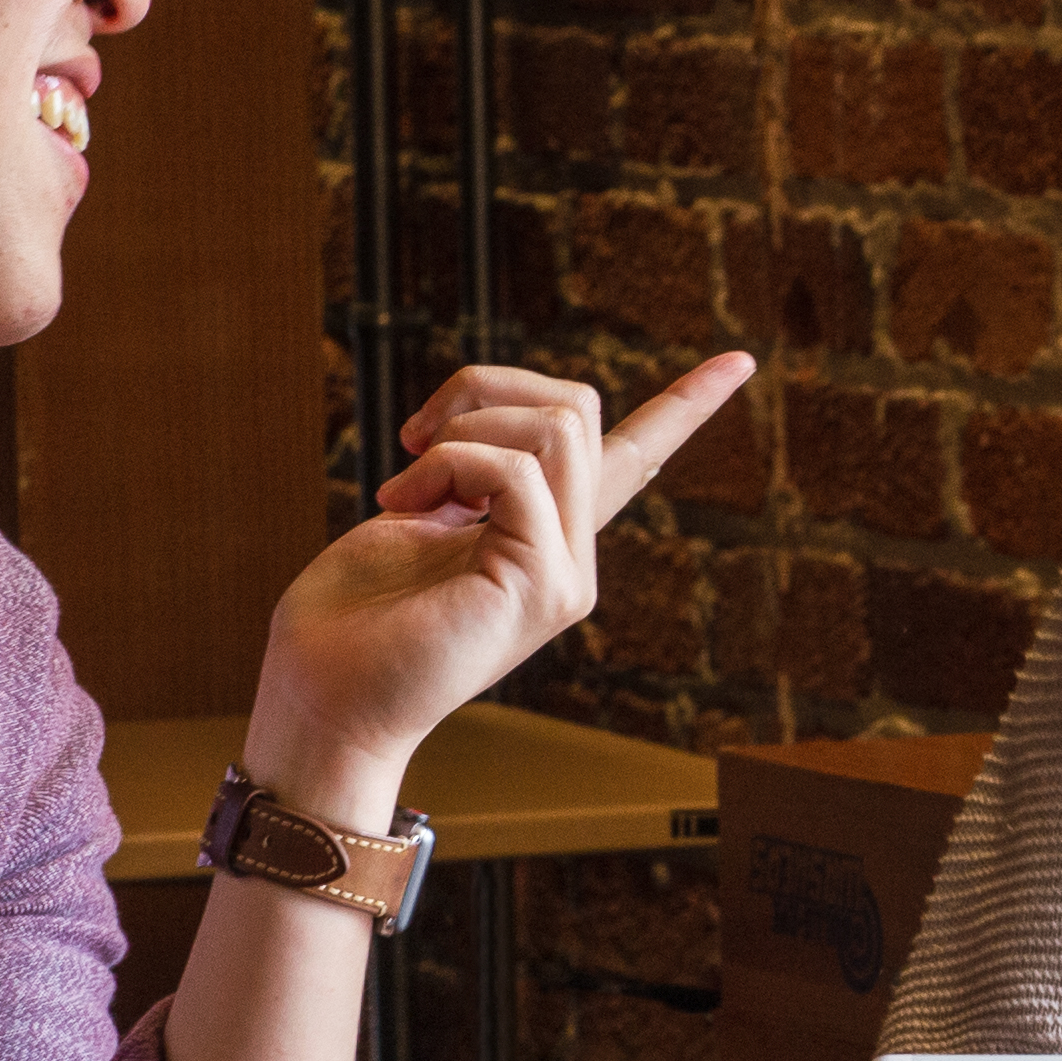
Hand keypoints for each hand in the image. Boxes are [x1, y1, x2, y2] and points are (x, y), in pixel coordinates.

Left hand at [245, 356, 751, 809]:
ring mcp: (567, 574)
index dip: (688, 405)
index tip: (740, 362)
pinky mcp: (544, 585)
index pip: (635, 460)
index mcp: (544, 537)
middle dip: (485, 388)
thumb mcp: (415, 514)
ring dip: (463, 426)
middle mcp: (570, 556)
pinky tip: (403, 505)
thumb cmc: (345, 617)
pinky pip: (515, 469)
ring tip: (406, 481)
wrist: (321, 698)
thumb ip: (469, 471)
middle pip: (577, 408)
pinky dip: (448, 463)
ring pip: (559, 426)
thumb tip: (487, 416)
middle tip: (412, 438)